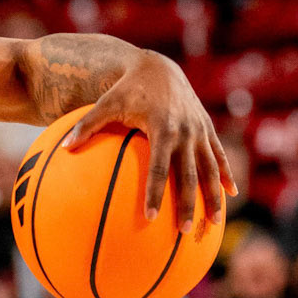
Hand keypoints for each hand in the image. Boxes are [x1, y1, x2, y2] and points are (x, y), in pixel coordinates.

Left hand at [68, 51, 232, 224]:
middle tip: (184, 230)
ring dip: (214, 195)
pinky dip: (226, 174)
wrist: (158, 67)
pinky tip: (232, 194)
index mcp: (162, 128)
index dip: (156, 193)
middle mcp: (186, 131)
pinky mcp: (207, 128)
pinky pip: (219, 155)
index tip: (152, 217)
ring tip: (214, 222)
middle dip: (188, 203)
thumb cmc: (127, 89)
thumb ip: (86, 126)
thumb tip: (65, 147)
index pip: (159, 168)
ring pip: (210, 168)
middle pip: (189, 174)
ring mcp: (199, 130)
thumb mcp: (106, 103)